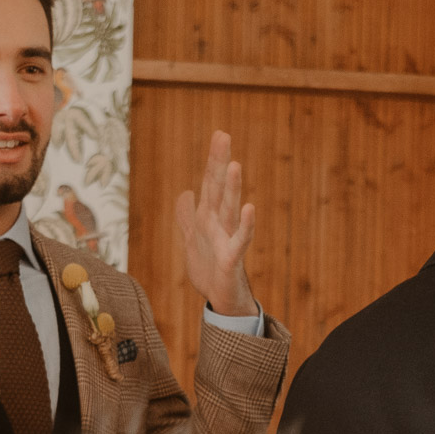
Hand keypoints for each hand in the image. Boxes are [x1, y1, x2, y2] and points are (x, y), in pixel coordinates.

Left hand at [176, 130, 258, 317]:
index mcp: (208, 217)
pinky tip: (250, 208)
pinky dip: (246, 224)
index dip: (213, 160)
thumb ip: (187, 216)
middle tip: (223, 136)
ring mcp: (228, 238)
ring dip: (232, 188)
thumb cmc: (210, 269)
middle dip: (219, 163)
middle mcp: (219, 223)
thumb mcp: (193, 239)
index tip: (220, 134)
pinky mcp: (233, 257)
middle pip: (219, 188)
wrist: (220, 299)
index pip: (210, 183)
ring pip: (229, 209)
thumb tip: (185, 193)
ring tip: (234, 165)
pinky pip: (241, 239)